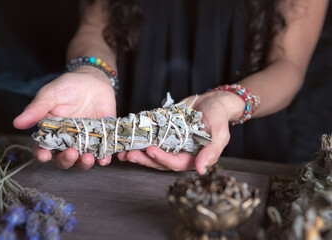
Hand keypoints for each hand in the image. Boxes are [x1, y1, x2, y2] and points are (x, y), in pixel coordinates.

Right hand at [13, 66, 115, 168]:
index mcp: (51, 132)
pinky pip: (102, 153)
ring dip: (84, 163)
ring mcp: (84, 141)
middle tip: (71, 153)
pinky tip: (104, 158)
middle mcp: (67, 141)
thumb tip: (17, 123)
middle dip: (66, 160)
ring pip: (82, 160)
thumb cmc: (68, 87)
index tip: (44, 156)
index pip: (42, 149)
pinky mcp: (101, 139)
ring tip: (88, 158)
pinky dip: (103, 158)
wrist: (93, 80)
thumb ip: (37, 109)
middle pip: (63, 159)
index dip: (42, 154)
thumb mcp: (51, 95)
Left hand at [117, 91, 243, 173]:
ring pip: (152, 152)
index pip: (175, 163)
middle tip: (129, 155)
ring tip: (123, 152)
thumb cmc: (219, 117)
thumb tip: (202, 170)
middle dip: (144, 159)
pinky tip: (127, 137)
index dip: (162, 159)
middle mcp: (179, 153)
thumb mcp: (220, 134)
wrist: (212, 102)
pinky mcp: (163, 132)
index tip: (150, 151)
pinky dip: (139, 138)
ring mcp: (170, 143)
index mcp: (192, 157)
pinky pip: (150, 137)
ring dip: (138, 152)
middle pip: (159, 161)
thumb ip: (211, 152)